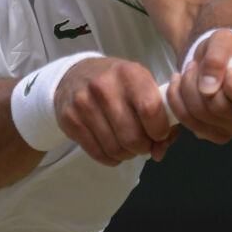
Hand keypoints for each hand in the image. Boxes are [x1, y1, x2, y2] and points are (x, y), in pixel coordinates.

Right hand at [55, 57, 179, 165]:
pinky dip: (110, 158)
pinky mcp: (70, 119)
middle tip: (142, 143)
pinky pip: (97, 153)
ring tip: (127, 145)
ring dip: (126, 154)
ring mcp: (84, 102)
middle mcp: (105, 86)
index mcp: (130, 74)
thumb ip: (161, 119)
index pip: (151, 110)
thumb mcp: (144, 88)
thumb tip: (158, 153)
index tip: (159, 134)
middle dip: (143, 147)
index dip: (160, 130)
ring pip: (114, 148)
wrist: (78, 74)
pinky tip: (112, 149)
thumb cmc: (119, 85)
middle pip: (132, 136)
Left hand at [165, 29, 231, 142]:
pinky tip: (181, 86)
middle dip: (199, 82)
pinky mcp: (216, 135)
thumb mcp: (223, 40)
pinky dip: (178, 100)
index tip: (226, 70)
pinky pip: (188, 122)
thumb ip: (218, 56)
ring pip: (199, 115)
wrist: (214, 63)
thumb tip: (208, 87)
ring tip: (189, 72)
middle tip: (196, 65)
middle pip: (219, 108)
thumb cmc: (227, 52)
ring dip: (186, 89)